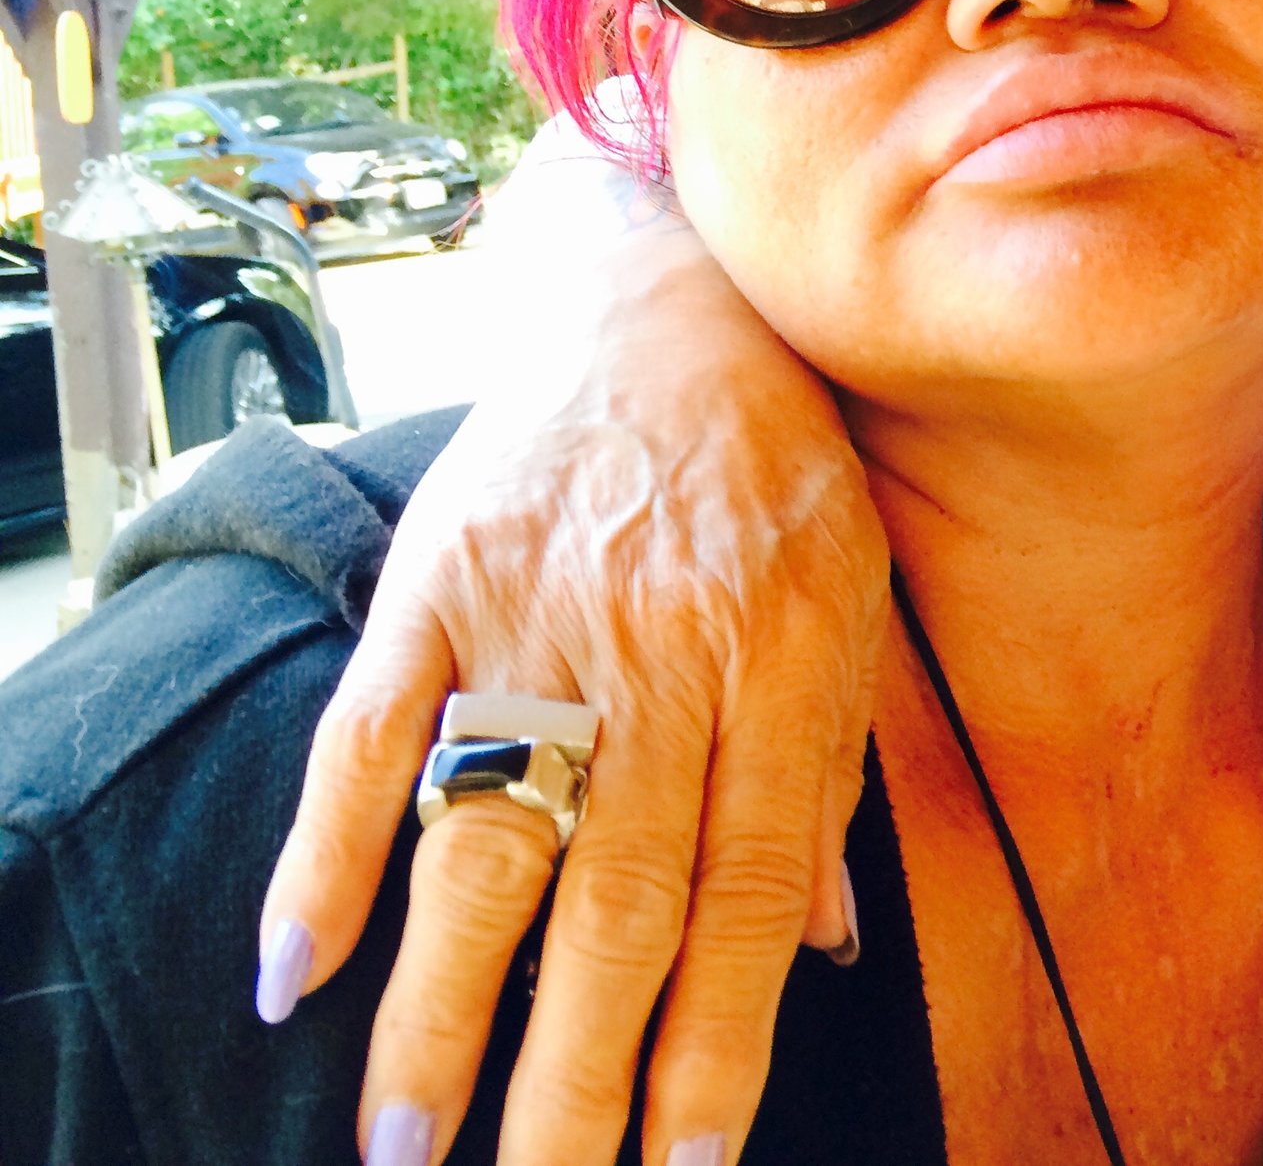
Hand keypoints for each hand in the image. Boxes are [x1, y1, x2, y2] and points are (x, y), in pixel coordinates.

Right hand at [257, 222, 889, 1165]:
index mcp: (784, 661)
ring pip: (484, 834)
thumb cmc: (782, 466)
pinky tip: (298, 969)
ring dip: (439, 1001)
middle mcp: (662, 647)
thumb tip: (824, 948)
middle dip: (572, 1071)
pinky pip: (370, 730)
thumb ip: (833, 772)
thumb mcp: (854, 603)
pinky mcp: (439, 572)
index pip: (750, 889)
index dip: (716, 1039)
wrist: (671, 295)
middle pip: (614, 893)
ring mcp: (539, 610)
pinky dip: (327, 851)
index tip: (680, 1164)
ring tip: (405, 1140)